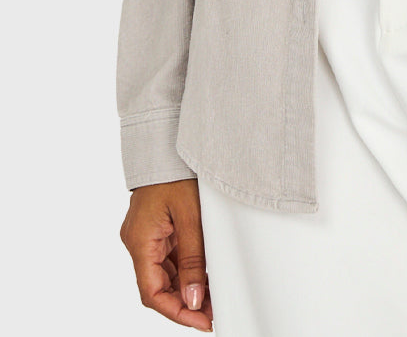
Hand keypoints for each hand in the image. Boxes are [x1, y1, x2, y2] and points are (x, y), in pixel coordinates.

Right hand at [119, 178, 213, 329]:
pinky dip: (185, 271)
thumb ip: (192, 260)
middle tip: (212, 312)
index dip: (176, 312)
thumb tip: (194, 299)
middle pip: (157, 288)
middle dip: (184, 303)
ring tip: (214, 297)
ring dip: (185, 288)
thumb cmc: (175, 172)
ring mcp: (146, 236)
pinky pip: (168, 259)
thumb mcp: (190, 216)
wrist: (167, 142)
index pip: (152, 293)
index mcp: (140, 241)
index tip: (202, 321)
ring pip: (163, 275)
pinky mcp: (156, 230)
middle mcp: (138, 242)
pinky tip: (204, 276)